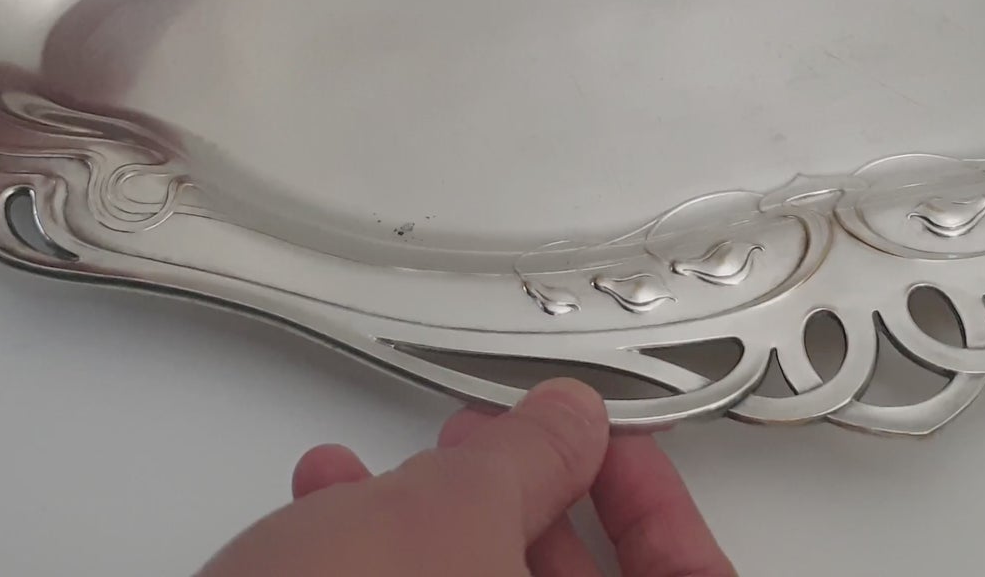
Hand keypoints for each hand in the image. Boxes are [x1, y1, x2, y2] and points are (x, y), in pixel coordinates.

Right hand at [198, 380, 736, 576]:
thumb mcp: (452, 512)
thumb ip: (533, 455)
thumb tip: (567, 422)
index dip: (654, 505)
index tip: (615, 450)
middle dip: (533, 512)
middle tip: (503, 453)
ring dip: (439, 533)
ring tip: (389, 475)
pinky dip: (386, 570)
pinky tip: (330, 518)